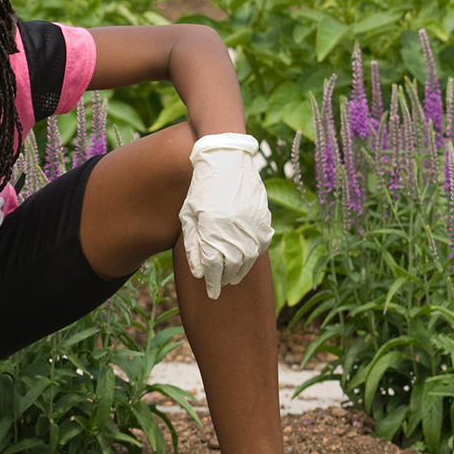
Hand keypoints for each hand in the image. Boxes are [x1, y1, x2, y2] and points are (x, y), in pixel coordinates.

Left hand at [178, 133, 274, 299]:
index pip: (214, 267)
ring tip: (233, 275)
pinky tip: (247, 256)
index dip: (213, 283)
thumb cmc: (201, 188)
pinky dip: (254, 254)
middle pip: (234, 266)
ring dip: (242, 269)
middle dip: (227, 279)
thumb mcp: (189, 215)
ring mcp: (252, 224)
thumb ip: (192, 244)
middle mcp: (234, 229)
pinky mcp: (264, 217)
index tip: (212, 293)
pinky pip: (262, 243)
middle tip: (222, 285)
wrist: (226, 160)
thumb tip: (199, 271)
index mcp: (212, 230)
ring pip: (250, 258)